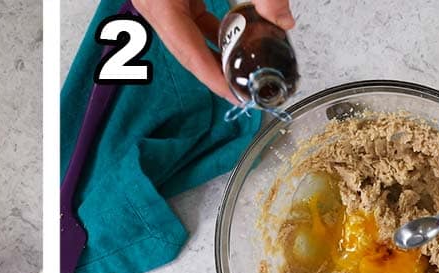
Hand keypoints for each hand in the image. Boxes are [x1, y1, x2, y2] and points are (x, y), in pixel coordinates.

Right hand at [132, 0, 294, 103]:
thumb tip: (283, 20)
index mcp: (161, 1)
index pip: (188, 52)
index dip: (212, 78)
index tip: (233, 96)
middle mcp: (155, 1)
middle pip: (185, 47)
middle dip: (215, 69)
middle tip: (241, 89)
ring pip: (187, 32)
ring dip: (215, 48)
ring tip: (241, 66)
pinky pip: (189, 14)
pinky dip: (211, 25)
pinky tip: (234, 31)